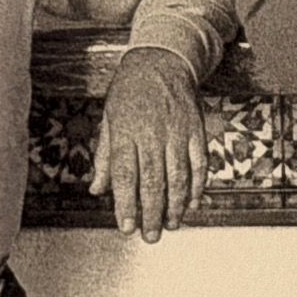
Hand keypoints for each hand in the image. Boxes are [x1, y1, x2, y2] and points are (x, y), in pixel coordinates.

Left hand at [90, 46, 207, 241]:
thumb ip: (105, 158)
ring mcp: (177, 131)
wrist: (162, 60)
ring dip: (175, 205)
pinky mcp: (196, 129)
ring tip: (171, 225)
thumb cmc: (130, 92)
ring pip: (179, 176)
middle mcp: (152, 133)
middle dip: (152, 213)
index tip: (127, 227)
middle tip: (150, 236)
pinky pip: (200, 163)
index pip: (125, 175)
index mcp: (126, 132)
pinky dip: (198, 186)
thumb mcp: (109, 120)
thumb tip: (97, 190)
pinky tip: (192, 204)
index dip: (126, 204)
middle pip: (153, 181)